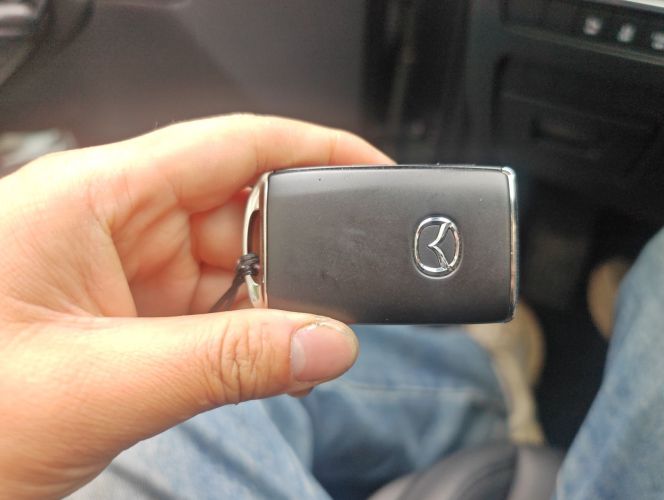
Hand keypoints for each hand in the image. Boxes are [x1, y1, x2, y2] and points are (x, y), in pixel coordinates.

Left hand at [0, 115, 391, 497]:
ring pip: (232, 266)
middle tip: (336, 301)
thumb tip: (326, 343)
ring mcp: (121, 271)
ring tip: (291, 347)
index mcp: (96, 197)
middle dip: (298, 253)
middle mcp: (112, 222)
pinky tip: (262, 361)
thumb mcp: (100, 384)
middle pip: (241, 208)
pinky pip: (211, 309)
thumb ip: (226, 362)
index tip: (372, 169)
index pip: (231, 144)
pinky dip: (245, 334)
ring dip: (270, 305)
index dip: (313, 148)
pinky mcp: (127, 315)